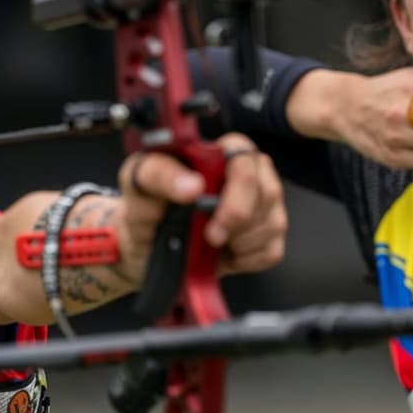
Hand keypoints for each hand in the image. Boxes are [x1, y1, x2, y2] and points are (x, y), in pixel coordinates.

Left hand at [115, 133, 286, 280]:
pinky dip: (246, 259)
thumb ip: (159, 175)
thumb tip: (192, 184)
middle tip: (209, 235)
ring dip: (239, 241)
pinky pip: (272, 250)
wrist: (142, 248)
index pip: (244, 153)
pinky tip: (224, 254)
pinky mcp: (264, 237)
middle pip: (268, 190)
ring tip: (210, 242)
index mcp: (215, 153)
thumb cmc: (144, 208)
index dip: (235, 184)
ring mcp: (259, 206)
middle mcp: (243, 174)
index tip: (207, 208)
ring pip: (274, 222)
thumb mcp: (138, 184)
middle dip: (238, 218)